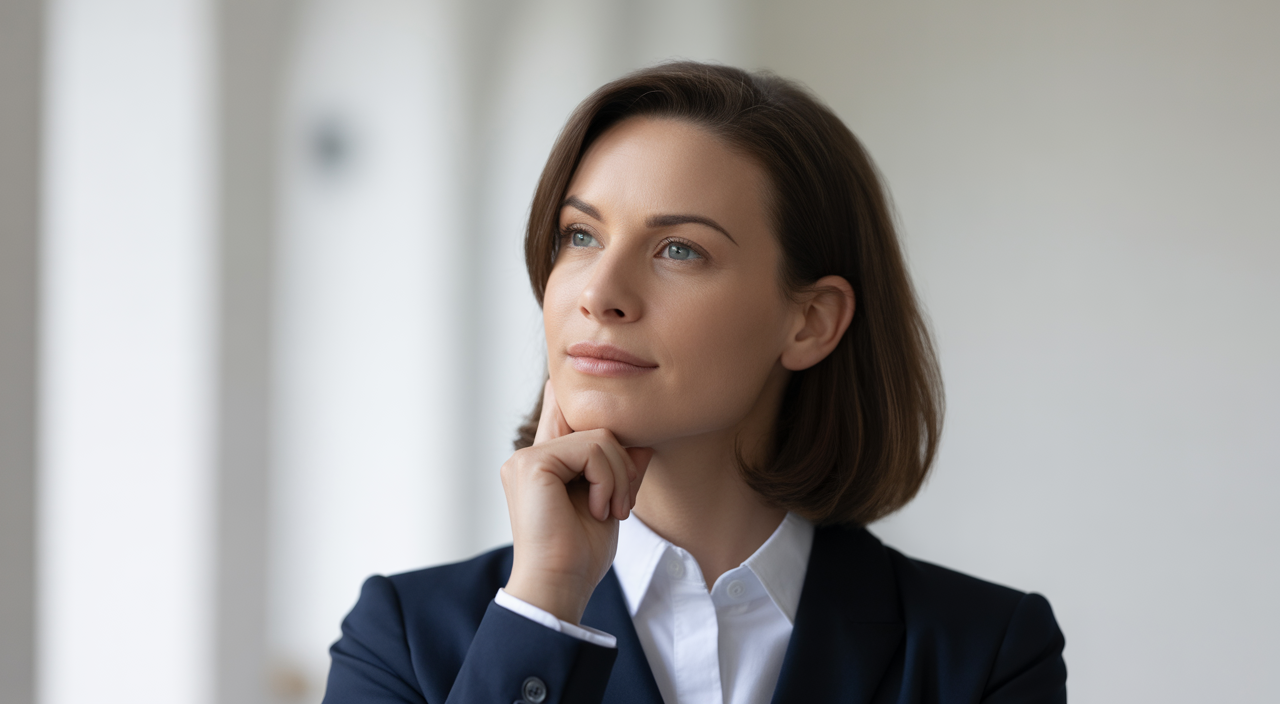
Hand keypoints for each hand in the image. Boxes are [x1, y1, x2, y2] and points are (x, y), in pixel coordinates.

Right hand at [501, 380, 652, 624]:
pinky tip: (597, 510)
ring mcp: (528, 458)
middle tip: (623, 504)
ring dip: (618, 477)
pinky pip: (592, 450)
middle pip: (596, 426)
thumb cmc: (580, 555)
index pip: (566, 412)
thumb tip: (644, 439)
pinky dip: (607, 481)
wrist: (560, 586)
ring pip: (600, 437)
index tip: (624, 455)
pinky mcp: (533, 464)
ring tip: (610, 511)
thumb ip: (620, 468)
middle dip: (621, 463)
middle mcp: (530, 456)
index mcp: (543, 465)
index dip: (596, 416)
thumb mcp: (610, 502)